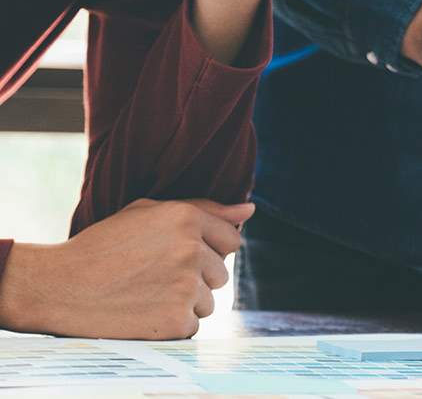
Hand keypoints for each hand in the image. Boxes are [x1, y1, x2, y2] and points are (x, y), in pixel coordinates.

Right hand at [0, 198, 252, 338]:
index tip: (183, 257)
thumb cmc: (104, 245)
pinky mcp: (175, 320)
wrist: (60, 285)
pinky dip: (172, 325)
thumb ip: (204, 208)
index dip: (210, 249)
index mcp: (186, 218)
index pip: (232, 239)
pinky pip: (192, 325)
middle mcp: (192, 250)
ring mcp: (185, 286)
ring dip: (186, 302)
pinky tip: (144, 313)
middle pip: (222, 273)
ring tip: (147, 294)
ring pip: (209, 301)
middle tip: (158, 276)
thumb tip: (250, 210)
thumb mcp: (149, 212)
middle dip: (198, 277)